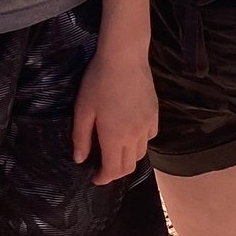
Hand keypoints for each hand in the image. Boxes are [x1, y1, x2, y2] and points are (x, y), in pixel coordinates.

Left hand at [70, 42, 157, 183]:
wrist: (124, 57)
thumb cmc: (98, 81)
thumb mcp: (83, 109)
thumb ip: (81, 137)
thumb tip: (80, 159)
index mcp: (115, 137)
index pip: (113, 170)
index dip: (103, 178)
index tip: (95, 178)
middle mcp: (134, 136)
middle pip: (129, 166)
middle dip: (115, 172)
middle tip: (103, 167)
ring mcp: (147, 125)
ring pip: (141, 154)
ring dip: (128, 158)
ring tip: (115, 150)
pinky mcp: (155, 114)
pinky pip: (150, 137)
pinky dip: (140, 142)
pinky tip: (130, 133)